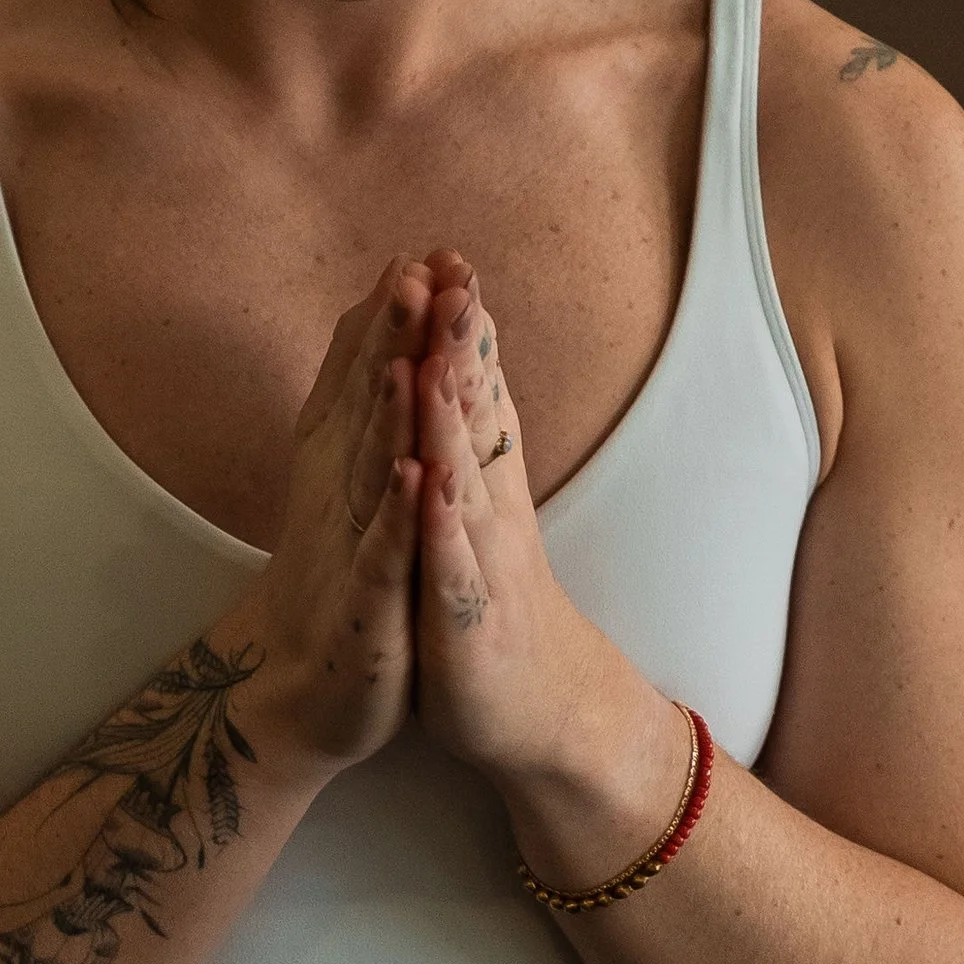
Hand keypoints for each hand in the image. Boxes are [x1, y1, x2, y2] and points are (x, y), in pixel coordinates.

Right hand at [228, 259, 426, 773]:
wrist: (300, 685)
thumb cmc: (334, 574)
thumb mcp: (346, 481)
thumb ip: (353, 401)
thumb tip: (370, 325)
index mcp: (345, 463)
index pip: (369, 377)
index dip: (391, 317)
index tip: (422, 250)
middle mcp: (342, 493)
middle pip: (368, 406)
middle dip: (391, 340)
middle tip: (412, 272)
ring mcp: (352, 547)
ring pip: (373, 470)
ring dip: (387, 412)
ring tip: (406, 357)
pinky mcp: (367, 605)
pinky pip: (384, 555)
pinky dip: (397, 516)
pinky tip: (415, 477)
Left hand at [407, 255, 602, 781]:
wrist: (535, 708)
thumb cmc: (492, 603)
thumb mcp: (478, 515)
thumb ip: (474, 443)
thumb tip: (465, 370)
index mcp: (482, 483)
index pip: (476, 391)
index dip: (462, 326)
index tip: (446, 255)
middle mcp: (488, 508)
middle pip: (476, 415)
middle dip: (461, 345)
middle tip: (453, 273)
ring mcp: (480, 561)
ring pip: (463, 477)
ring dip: (450, 416)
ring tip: (436, 356)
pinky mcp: (464, 617)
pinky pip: (448, 563)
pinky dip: (438, 521)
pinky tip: (429, 480)